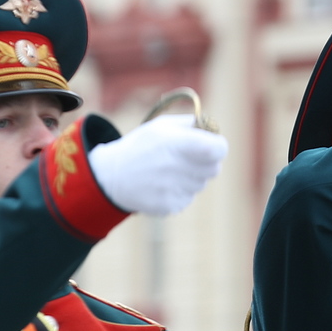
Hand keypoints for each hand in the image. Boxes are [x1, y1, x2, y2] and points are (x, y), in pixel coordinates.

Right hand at [87, 114, 227, 216]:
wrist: (113, 176)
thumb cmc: (142, 146)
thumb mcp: (161, 126)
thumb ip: (191, 125)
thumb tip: (214, 130)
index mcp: (176, 143)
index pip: (218, 149)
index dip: (218, 147)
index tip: (212, 146)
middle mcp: (176, 167)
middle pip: (214, 169)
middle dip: (205, 162)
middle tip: (186, 158)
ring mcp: (174, 189)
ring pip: (201, 184)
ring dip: (191, 177)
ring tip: (168, 171)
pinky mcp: (170, 206)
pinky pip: (189, 198)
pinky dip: (180, 192)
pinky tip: (162, 185)